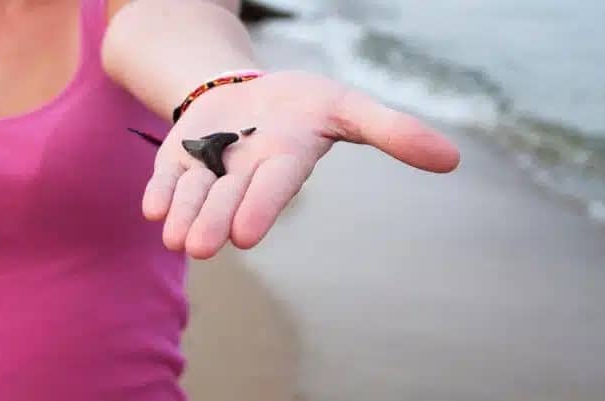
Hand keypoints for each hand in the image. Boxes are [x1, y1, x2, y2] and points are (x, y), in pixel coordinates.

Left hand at [142, 70, 460, 258]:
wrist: (246, 92)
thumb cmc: (300, 104)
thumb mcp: (346, 105)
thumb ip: (391, 130)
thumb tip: (453, 159)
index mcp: (283, 164)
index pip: (273, 189)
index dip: (260, 208)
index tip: (247, 236)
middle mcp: (243, 175)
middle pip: (227, 200)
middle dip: (214, 222)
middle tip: (199, 247)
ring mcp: (209, 169)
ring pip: (194, 196)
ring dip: (183, 216)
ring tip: (174, 239)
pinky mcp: (179, 161)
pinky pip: (167, 180)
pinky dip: (159, 194)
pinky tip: (151, 209)